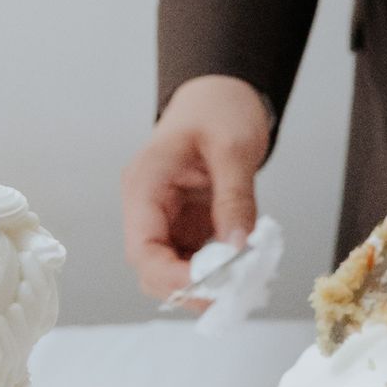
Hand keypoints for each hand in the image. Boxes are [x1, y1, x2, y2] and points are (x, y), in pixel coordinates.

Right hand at [122, 75, 270, 300]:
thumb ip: (235, 199)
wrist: (222, 91)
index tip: (212, 287)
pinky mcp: (187, 223)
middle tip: (233, 294)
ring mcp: (167, 218)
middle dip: (189, 286)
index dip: (171, 277)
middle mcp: (148, 207)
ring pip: (173, 269)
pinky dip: (217, 269)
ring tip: (243, 285)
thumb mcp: (233, 148)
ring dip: (205, 283)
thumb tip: (239, 249)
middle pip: (153, 267)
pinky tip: (244, 270)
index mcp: (145, 185)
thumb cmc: (220, 108)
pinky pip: (194, 258)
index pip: (142, 248)